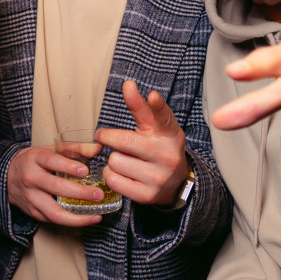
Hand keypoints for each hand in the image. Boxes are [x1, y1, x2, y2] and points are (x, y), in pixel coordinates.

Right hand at [6, 144, 104, 227]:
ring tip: (96, 216)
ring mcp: (31, 198)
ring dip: (77, 218)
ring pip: (54, 212)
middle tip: (98, 194)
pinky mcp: (33, 212)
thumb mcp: (49, 150)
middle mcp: (31, 178)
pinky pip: (53, 220)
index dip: (68, 166)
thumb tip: (97, 148)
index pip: (52, 161)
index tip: (85, 171)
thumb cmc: (34, 162)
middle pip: (56, 188)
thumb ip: (74, 148)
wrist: (7, 176)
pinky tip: (85, 219)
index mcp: (35, 159)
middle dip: (80, 193)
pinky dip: (70, 222)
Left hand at [97, 80, 189, 207]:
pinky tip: (122, 173)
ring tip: (124, 160)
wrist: (175, 183)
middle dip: (109, 137)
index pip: (163, 117)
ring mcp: (158, 177)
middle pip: (124, 141)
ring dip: (113, 159)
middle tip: (104, 137)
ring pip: (115, 161)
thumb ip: (140, 107)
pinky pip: (113, 179)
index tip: (152, 95)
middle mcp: (167, 155)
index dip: (157, 105)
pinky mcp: (146, 195)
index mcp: (170, 134)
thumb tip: (128, 84)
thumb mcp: (154, 128)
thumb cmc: (159, 148)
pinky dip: (111, 174)